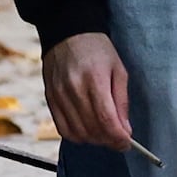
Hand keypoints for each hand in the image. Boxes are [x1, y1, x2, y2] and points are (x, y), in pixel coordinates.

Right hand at [49, 32, 139, 151]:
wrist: (67, 33)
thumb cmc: (96, 49)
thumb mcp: (118, 69)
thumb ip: (121, 101)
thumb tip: (125, 130)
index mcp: (94, 79)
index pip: (106, 119)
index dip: (118, 137)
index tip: (127, 143)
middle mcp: (73, 89)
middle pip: (92, 129)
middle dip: (109, 140)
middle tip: (119, 139)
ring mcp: (59, 95)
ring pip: (77, 133)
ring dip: (94, 140)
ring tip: (104, 133)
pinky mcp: (50, 99)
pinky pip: (62, 129)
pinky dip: (77, 135)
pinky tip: (87, 130)